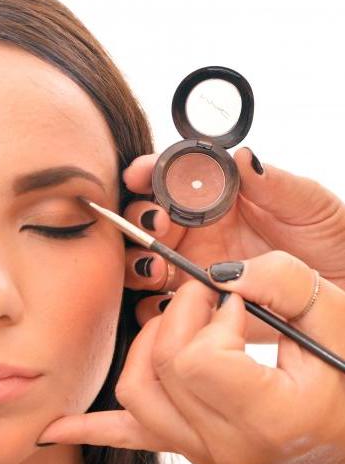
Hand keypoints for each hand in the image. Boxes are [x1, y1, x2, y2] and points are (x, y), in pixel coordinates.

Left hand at [36, 250, 344, 463]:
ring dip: (146, 344)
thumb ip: (279, 282)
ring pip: (135, 390)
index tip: (235, 302)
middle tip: (206, 300)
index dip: (209, 316)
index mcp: (266, 418)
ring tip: (177, 324)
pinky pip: (127, 436)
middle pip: (157, 368)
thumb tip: (218, 275)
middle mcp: (228, 446)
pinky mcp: (185, 442)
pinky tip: (55, 428)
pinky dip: (90, 427)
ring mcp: (202, 450)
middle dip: (176, 315)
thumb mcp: (330, 315)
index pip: (193, 357)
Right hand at [121, 147, 344, 341]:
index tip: (139, 174)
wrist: (343, 289)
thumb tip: (243, 156)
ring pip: (144, 262)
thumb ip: (274, 183)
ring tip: (159, 266)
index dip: (150, 172)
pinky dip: (152, 306)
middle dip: (140, 217)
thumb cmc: (331, 243)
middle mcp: (199, 234)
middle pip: (147, 220)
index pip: (172, 180)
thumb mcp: (310, 206)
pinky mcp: (198, 305)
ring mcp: (195, 270)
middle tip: (157, 222)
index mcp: (219, 202)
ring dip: (140, 261)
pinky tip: (169, 303)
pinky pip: (158, 307)